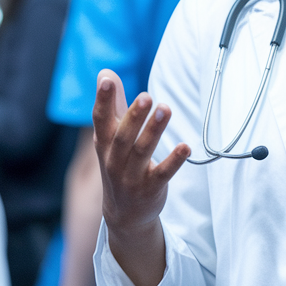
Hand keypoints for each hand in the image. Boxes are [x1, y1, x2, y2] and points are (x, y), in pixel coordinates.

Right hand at [93, 70, 190, 231]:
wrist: (124, 213)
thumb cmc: (119, 164)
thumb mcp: (112, 136)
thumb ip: (113, 104)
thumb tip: (105, 72)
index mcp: (105, 143)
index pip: (100, 119)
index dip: (103, 99)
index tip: (108, 81)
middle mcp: (114, 160)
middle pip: (123, 136)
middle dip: (134, 116)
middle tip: (147, 96)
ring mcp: (132, 177)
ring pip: (142, 152)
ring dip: (154, 131)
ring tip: (166, 109)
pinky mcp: (150, 189)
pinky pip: (163, 174)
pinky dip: (174, 161)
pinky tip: (185, 147)